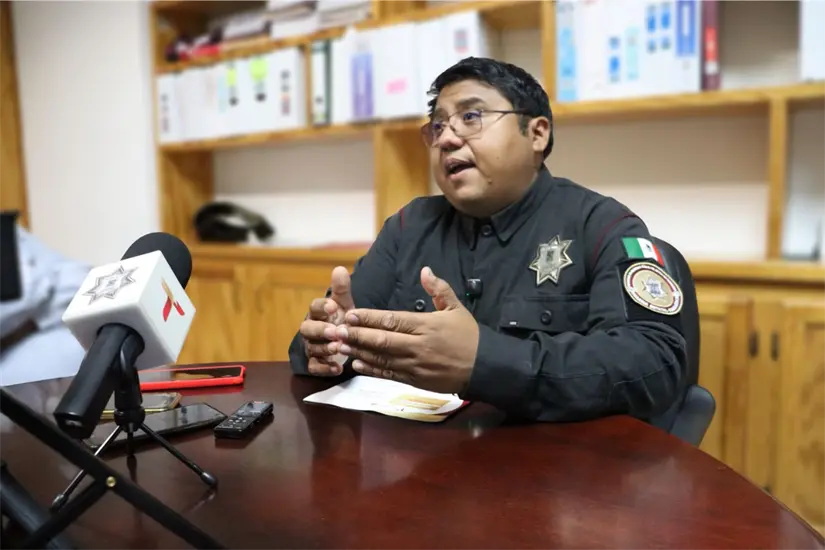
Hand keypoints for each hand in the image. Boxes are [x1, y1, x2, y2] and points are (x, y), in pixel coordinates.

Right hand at [298, 266, 354, 375]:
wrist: (342, 339)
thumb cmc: (340, 318)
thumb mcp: (344, 304)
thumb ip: (342, 289)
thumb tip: (340, 268)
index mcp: (318, 313)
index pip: (314, 307)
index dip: (322, 307)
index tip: (333, 307)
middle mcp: (311, 330)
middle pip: (308, 329)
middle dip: (320, 330)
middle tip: (335, 331)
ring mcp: (312, 346)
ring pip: (312, 348)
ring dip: (325, 348)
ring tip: (338, 348)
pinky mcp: (315, 362)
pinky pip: (315, 367)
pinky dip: (324, 369)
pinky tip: (338, 368)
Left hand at [334, 267, 478, 393]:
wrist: (485, 366)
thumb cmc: (469, 335)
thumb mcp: (457, 307)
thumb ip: (439, 288)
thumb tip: (424, 270)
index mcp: (426, 325)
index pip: (392, 320)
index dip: (369, 317)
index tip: (350, 314)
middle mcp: (418, 345)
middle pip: (383, 339)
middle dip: (358, 335)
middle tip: (337, 330)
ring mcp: (416, 365)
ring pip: (383, 358)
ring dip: (360, 352)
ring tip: (340, 346)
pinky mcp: (416, 380)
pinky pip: (390, 374)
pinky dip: (372, 370)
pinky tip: (357, 364)